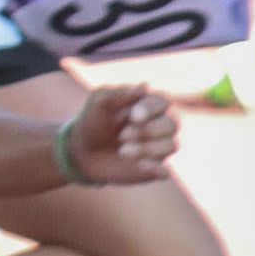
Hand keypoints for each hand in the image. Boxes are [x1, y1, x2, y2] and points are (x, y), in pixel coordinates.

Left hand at [61, 83, 180, 183]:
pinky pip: (165, 170)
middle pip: (172, 124)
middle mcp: (159, 124)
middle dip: (148, 131)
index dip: (151, 109)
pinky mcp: (154, 168)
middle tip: (122, 136)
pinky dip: (155, 168)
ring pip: (172, 145)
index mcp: (148, 104)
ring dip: (148, 149)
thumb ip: (120, 95)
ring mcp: (159, 146)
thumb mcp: (99, 104)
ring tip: (122, 151)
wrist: (82, 152)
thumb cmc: (93, 122)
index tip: (133, 117)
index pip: (163, 102)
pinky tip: (140, 166)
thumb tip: (145, 85)